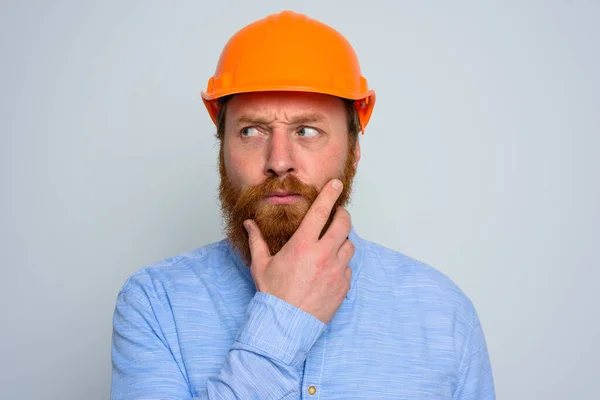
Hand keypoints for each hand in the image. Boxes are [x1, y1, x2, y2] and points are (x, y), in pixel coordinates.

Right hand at [244, 178, 353, 323]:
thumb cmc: (273, 295)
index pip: (321, 211)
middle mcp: (323, 254)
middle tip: (337, 215)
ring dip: (342, 240)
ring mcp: (336, 270)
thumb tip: (249, 224)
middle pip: (343, 224)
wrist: (286, 325)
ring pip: (349, 245)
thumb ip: (256, 240)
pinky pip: (348, 267)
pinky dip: (341, 264)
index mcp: (303, 245)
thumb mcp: (261, 265)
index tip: (336, 183)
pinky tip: (329, 269)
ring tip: (331, 244)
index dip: (330, 194)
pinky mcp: (343, 285)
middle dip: (342, 215)